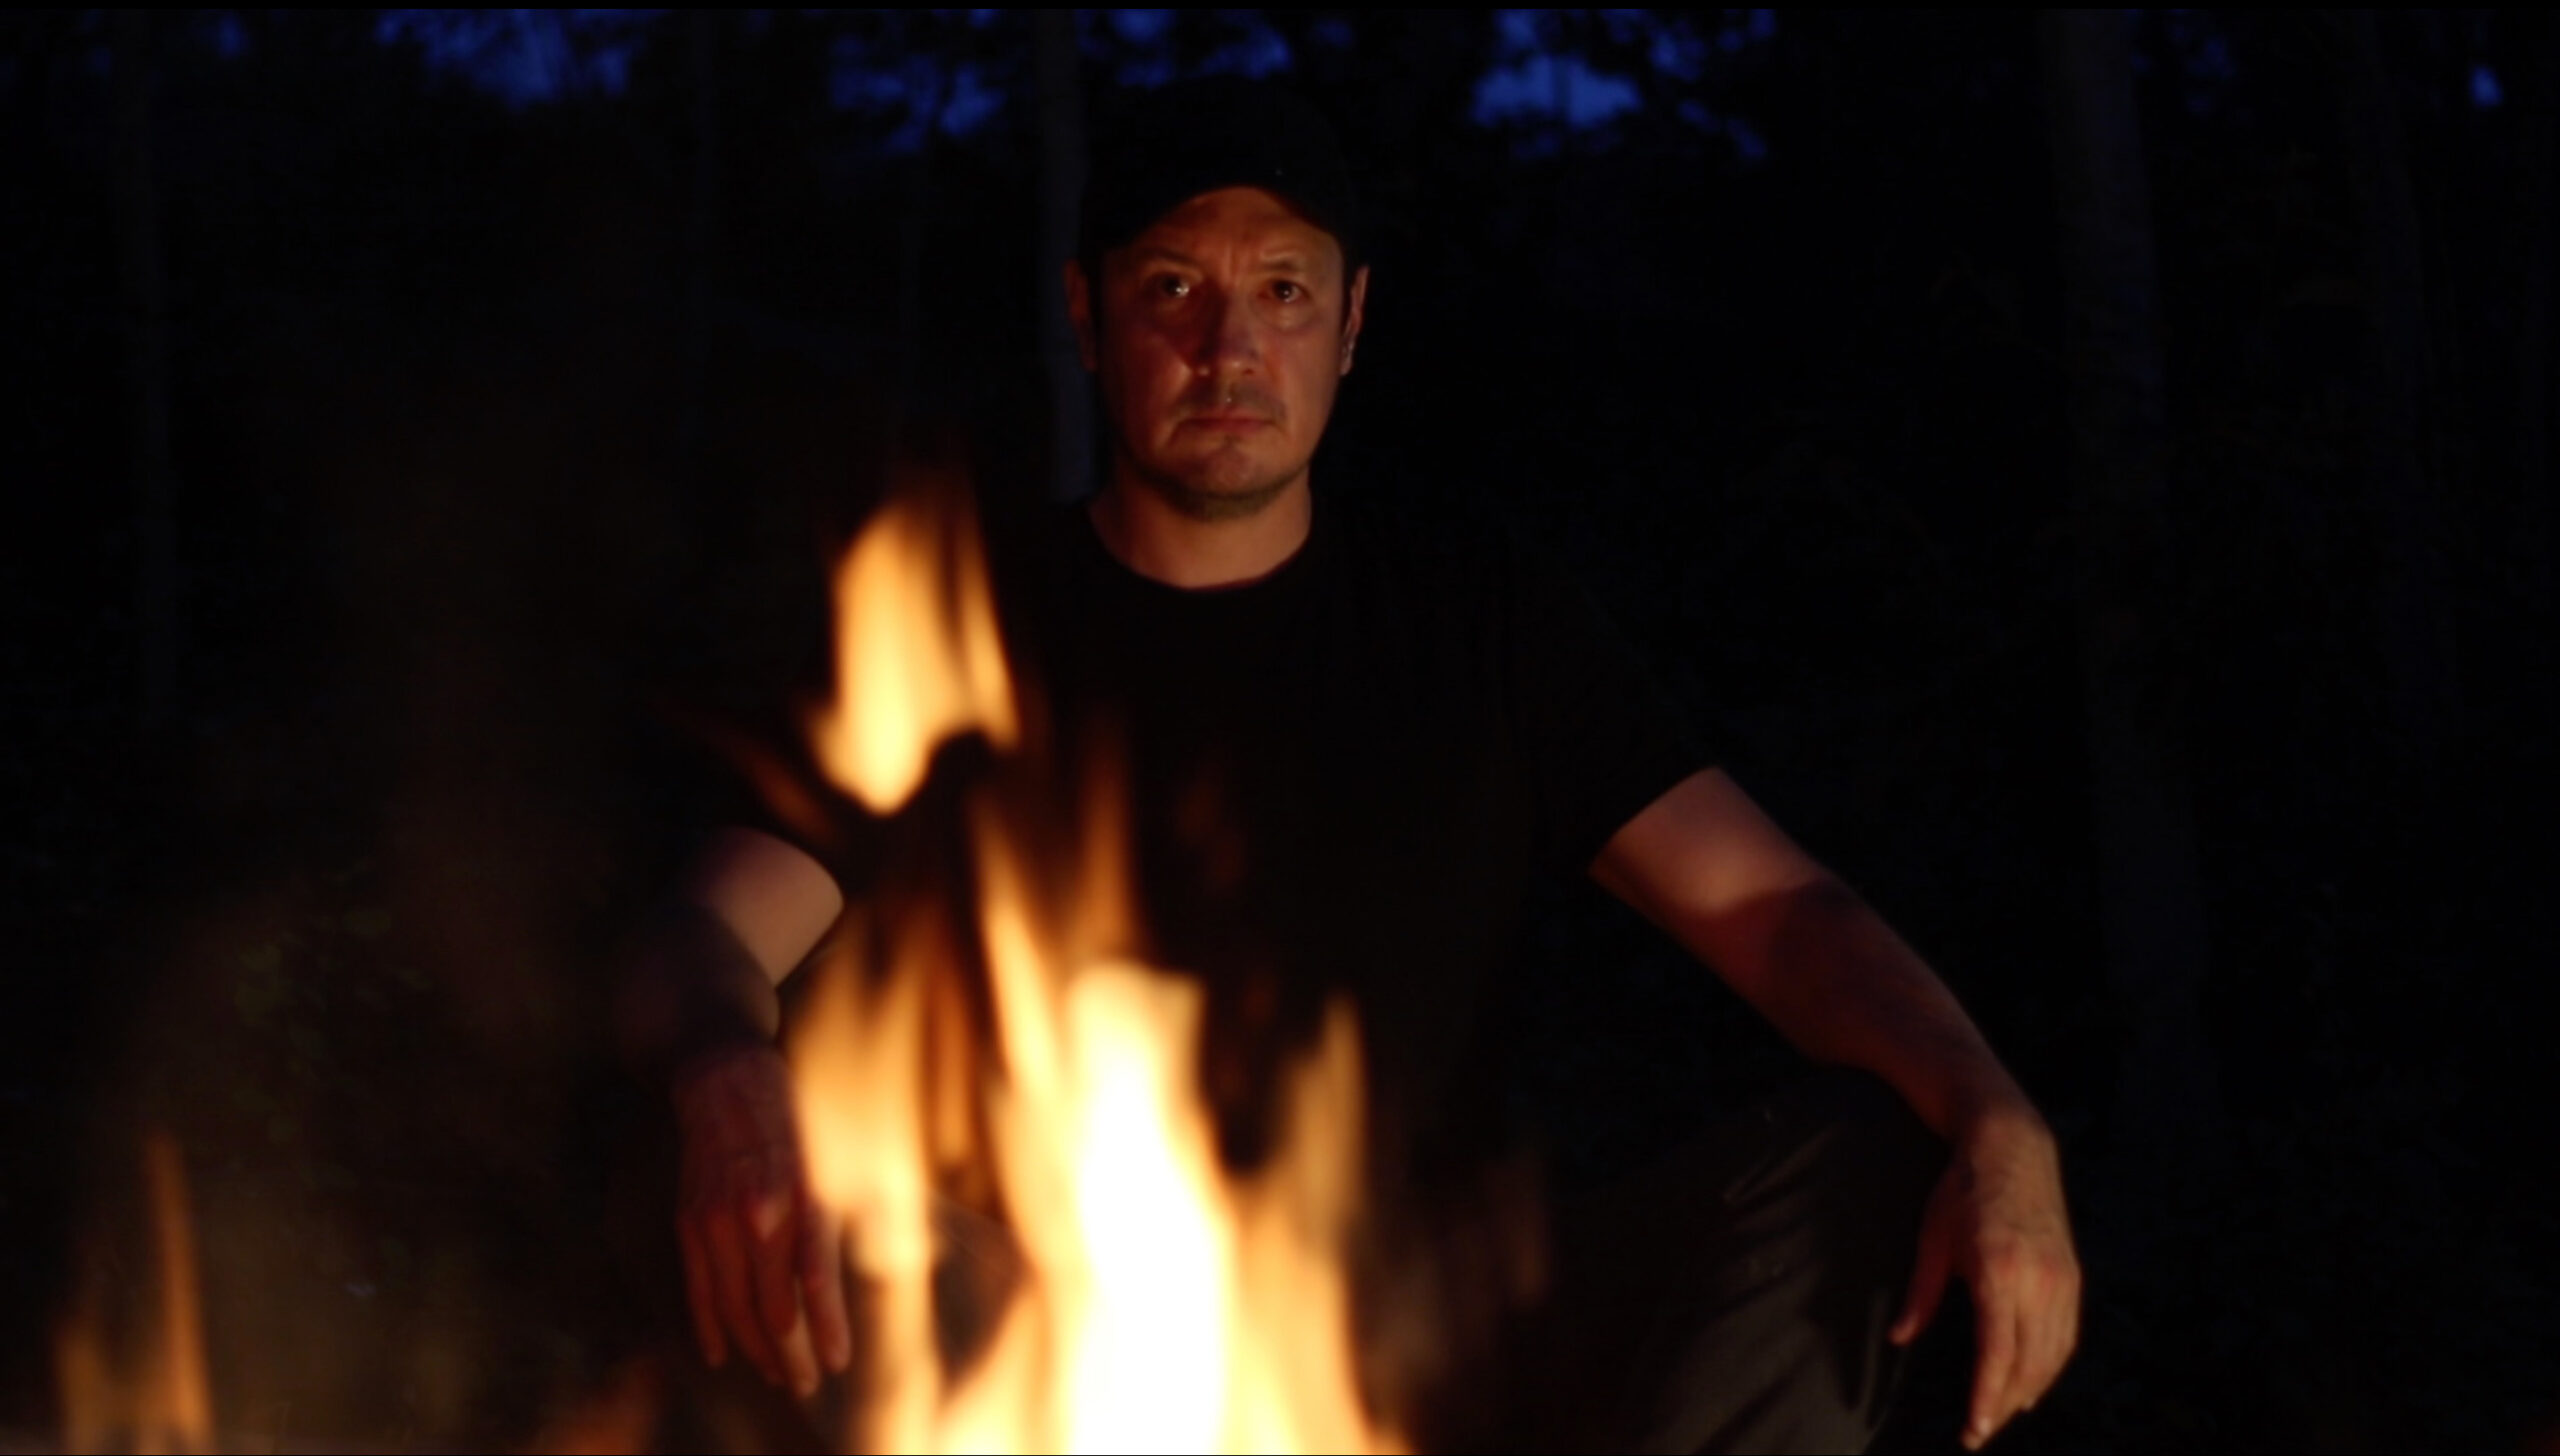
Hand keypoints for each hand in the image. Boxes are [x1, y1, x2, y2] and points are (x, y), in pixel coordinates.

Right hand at [672, 1041, 852, 1395]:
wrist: (723, 1076)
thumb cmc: (789, 1118)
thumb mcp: (825, 1163)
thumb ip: (827, 1223)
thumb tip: (841, 1284)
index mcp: (801, 1197)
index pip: (815, 1283)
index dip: (826, 1330)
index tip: (837, 1363)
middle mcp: (759, 1214)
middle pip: (774, 1308)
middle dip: (792, 1354)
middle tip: (806, 1382)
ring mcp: (717, 1220)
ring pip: (736, 1307)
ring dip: (758, 1349)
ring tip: (778, 1375)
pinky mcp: (689, 1220)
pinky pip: (699, 1288)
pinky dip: (711, 1326)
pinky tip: (723, 1355)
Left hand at [1890, 1107, 2079, 1449]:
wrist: (2013, 1147)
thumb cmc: (1963, 1191)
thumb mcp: (1932, 1239)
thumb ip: (1921, 1295)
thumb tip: (1899, 1338)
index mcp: (1998, 1273)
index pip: (1996, 1354)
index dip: (1986, 1397)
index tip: (1974, 1429)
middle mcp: (2038, 1281)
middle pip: (2028, 1364)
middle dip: (2004, 1404)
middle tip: (1979, 1432)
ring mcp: (2062, 1280)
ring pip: (2052, 1356)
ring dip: (2029, 1390)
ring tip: (2001, 1413)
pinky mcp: (2073, 1276)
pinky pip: (2066, 1335)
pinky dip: (2050, 1365)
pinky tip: (2032, 1382)